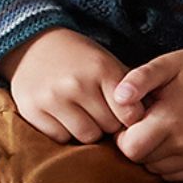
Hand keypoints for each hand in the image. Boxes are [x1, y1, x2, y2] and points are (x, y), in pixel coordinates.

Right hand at [0, 27, 129, 142]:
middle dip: (108, 124)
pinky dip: (64, 132)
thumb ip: (129, 88)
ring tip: (82, 115)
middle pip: (108, 127)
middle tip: (98, 112)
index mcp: (101, 69)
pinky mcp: (33, 110)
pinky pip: (61, 138)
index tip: (122, 114)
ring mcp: (53, 98)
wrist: (31, 45)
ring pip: (86, 136)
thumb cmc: (78, 58)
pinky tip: (61, 116)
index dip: (128, 118)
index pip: (129, 115)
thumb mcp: (106, 62)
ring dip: (87, 130)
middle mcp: (77, 84)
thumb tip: (151, 119)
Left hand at [109, 49, 182, 178]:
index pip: (130, 148)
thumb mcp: (167, 64)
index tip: (131, 121)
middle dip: (137, 144)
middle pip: (142, 160)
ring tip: (162, 129)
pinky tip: (174, 140)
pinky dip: (168, 162)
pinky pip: (174, 174)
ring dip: (152, 154)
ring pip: (157, 169)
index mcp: (170, 120)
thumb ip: (139, 78)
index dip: (123, 136)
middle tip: (146, 123)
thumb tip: (118, 97)